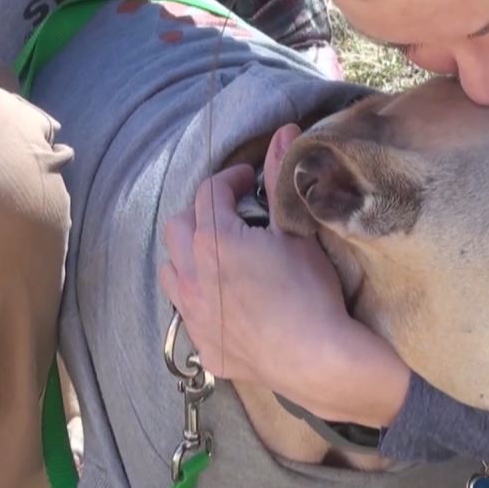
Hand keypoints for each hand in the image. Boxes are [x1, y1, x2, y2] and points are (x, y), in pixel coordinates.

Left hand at [159, 124, 408, 426]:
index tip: (249, 182)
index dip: (231, 180)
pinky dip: (200, 296)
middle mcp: (191, 275)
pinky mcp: (203, 345)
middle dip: (201, 213)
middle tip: (233, 215)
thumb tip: (283, 129)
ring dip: (188, 255)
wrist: (317, 358)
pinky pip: (187, 312)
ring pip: (171, 270)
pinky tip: (228, 299)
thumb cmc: (310, 291)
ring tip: (220, 256)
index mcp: (214, 239)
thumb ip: (282, 177)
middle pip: (178, 227)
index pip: (209, 192)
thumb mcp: (297, 230)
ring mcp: (192, 314)